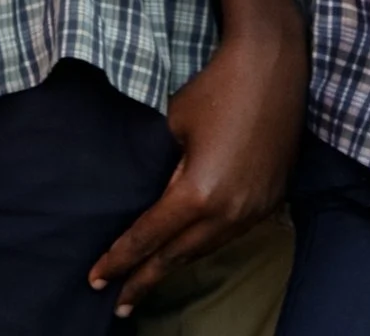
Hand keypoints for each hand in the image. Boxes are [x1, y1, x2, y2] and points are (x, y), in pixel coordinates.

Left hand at [90, 15, 306, 315]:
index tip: (95, 278)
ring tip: (150, 280)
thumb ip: (160, 168)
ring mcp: (254, 210)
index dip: (120, 259)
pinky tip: (190, 249)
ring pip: (206, 249)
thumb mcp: (172, 126)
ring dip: (176, 264)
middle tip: (118, 302)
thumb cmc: (216, 87)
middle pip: (178, 256)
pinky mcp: (270, 200)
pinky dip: (205, 244)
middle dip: (145, 279)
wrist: (273, 66)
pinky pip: (231, 233)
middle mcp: (228, 213)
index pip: (149, 237)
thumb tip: (149, 191)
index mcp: (197, 194)